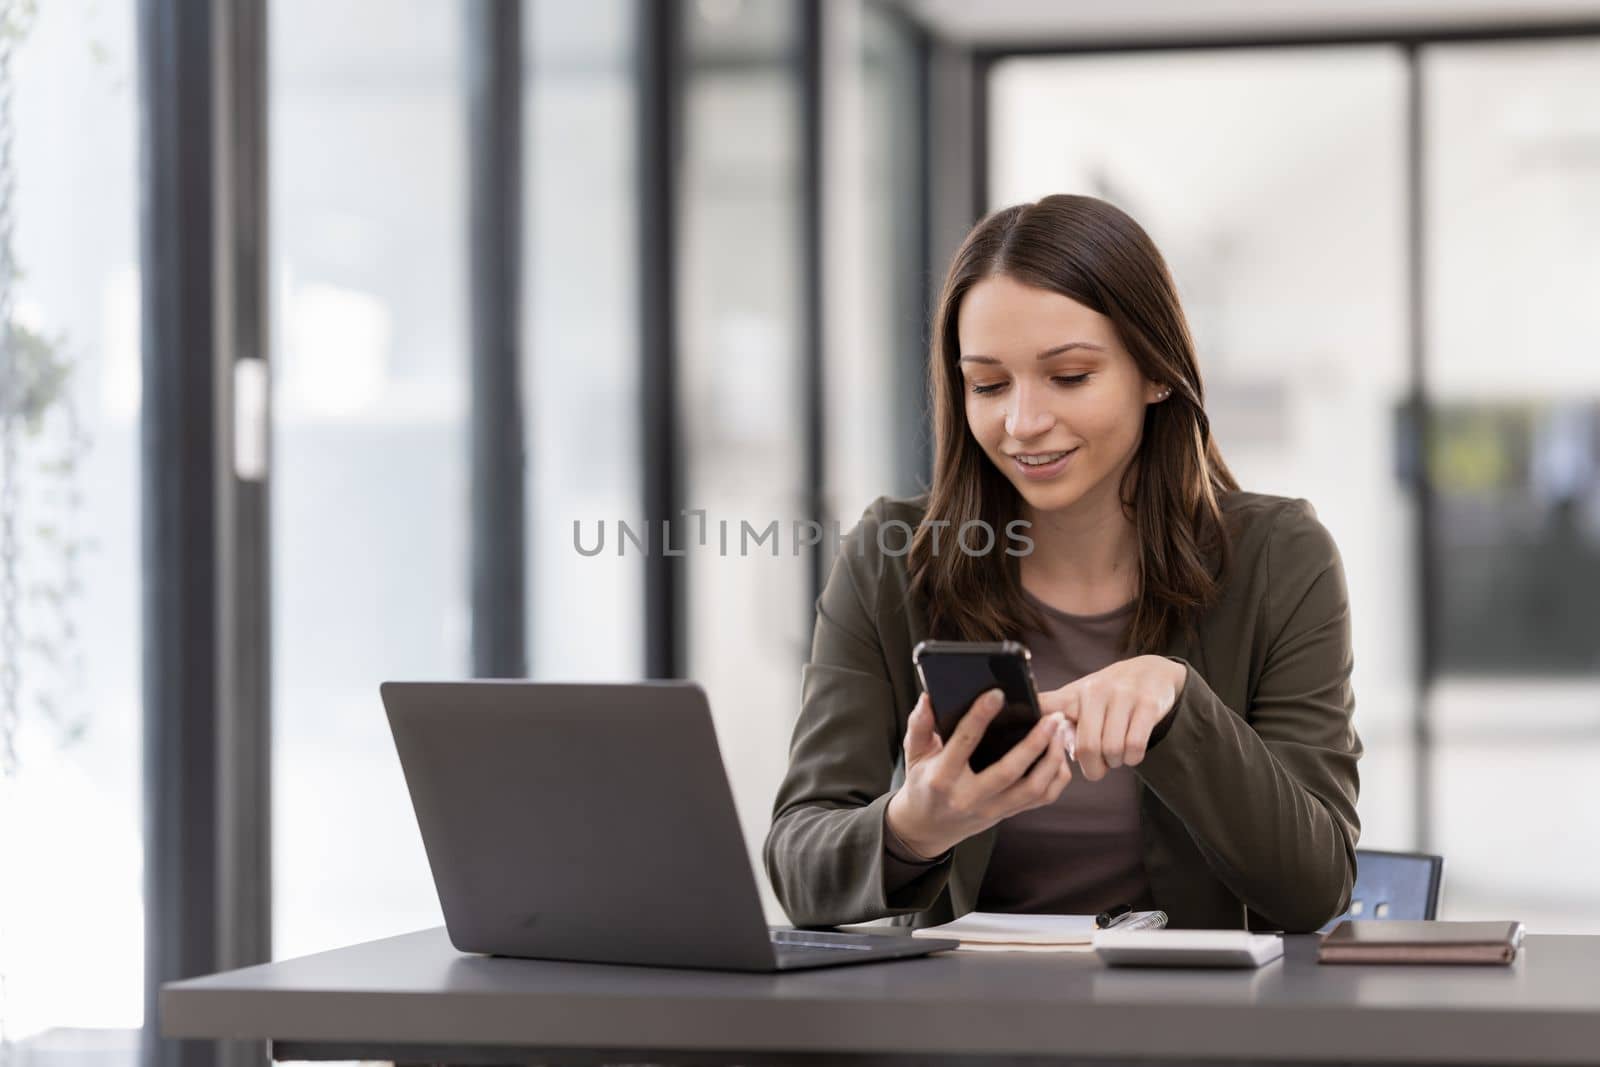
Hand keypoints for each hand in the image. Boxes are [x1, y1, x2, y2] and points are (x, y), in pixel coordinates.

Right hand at [885, 689, 1073, 859]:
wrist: (928, 827)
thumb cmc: (923, 784)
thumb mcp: (914, 753)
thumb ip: (918, 725)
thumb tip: (928, 697)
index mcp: (943, 777)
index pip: (964, 743)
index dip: (980, 717)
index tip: (997, 694)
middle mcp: (969, 797)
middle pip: (1008, 771)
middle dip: (1034, 742)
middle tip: (1052, 717)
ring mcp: (992, 809)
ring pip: (1032, 788)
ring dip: (1052, 759)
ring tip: (1061, 731)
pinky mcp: (1008, 814)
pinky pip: (1041, 799)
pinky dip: (1056, 777)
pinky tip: (1060, 754)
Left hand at [1039, 656, 1186, 780]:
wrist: (1151, 672)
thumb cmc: (1106, 693)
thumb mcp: (1076, 697)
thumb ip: (1051, 711)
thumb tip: (1018, 727)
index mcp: (1073, 694)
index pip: (1049, 717)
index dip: (1044, 739)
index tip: (1043, 751)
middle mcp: (1096, 692)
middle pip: (1087, 747)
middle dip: (1093, 768)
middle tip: (1097, 768)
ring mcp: (1123, 696)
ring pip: (1113, 749)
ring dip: (1115, 762)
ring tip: (1115, 756)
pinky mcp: (1148, 705)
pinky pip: (1135, 746)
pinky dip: (1132, 758)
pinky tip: (1130, 753)